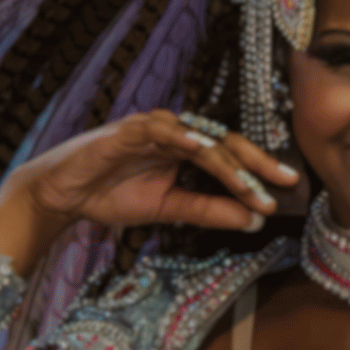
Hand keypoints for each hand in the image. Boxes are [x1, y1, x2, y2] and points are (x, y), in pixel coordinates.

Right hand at [0, 110, 299, 275]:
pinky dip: (179, 137)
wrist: (61, 196)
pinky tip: (199, 147)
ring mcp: (152, 129)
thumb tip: (253, 220)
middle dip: (256, 163)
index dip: (259, 171)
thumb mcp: (169, 210)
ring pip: (198, 139)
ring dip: (226, 163)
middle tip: (284, 181)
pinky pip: (157, 130)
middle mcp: (176, 133)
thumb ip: (208, 211)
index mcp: (187, 148)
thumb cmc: (112, 195)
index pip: (232, 156)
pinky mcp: (125, 131)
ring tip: (249, 185)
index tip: (288, 189)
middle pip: (224, 142)